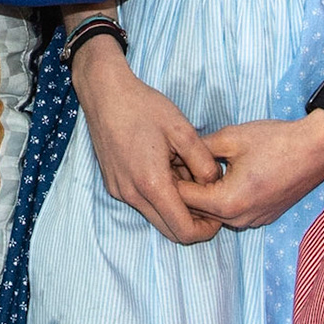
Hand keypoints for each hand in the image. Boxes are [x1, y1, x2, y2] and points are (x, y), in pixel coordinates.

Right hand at [71, 40, 223, 244]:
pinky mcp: (114, 184)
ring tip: (185, 175)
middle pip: (170, 231)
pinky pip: (142, 203)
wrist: (105, 93)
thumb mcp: (183, 130)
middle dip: (193, 222)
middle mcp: (132, 194)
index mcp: (152, 184)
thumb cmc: (144, 107)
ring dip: (175, 207)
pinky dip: (159, 196)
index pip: (184, 231)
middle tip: (208, 198)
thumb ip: (204, 163)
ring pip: (156, 217)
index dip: (207, 229)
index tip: (219, 214)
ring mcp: (120, 191)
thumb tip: (214, 185)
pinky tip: (166, 169)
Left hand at [175, 112, 323, 230]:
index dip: (171, 178)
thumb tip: (177, 154)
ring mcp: (254, 221)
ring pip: (215, 212)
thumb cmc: (276, 140)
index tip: (163, 160)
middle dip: (185, 188)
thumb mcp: (230, 137)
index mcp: (228, 202)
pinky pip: (233, 212)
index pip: (185, 199)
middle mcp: (240, 219)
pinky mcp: (263, 216)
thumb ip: (199, 149)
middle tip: (173, 163)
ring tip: (194, 167)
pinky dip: (221, 197)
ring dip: (203, 194)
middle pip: (198, 210)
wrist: (317, 149)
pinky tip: (219, 174)